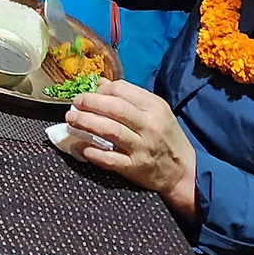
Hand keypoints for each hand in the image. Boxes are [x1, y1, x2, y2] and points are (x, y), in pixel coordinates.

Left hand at [64, 80, 197, 219]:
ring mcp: (142, 147)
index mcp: (154, 107)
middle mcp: (149, 125)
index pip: (122, 90)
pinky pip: (109, 159)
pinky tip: (79, 146)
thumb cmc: (165, 136)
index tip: (89, 93)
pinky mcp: (135, 167)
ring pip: (110, 130)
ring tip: (70, 119)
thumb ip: (129, 97)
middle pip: (115, 108)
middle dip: (90, 103)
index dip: (101, 90)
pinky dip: (92, 152)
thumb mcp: (156, 111)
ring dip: (86, 123)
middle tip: (75, 103)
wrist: (183, 171)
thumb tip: (100, 83)